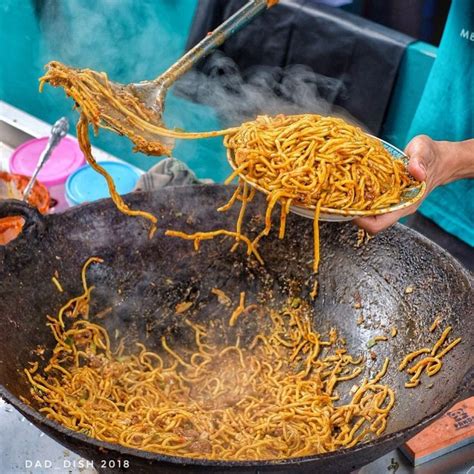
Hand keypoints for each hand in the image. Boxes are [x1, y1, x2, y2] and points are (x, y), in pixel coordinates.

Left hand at [354, 135, 472, 233]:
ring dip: (356, 205)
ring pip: (370, 214)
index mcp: (406, 204)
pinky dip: (362, 197)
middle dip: (354, 213)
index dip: (361, 221)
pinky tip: (354, 185)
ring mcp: (394, 204)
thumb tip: (416, 171)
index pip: (377, 225)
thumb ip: (419, 160)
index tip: (348, 207)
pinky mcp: (390, 197)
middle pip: (370, 222)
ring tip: (344, 191)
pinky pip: (372, 203)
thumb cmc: (432, 155)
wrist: (441, 159)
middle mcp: (398, 208)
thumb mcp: (424, 151)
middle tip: (341, 198)